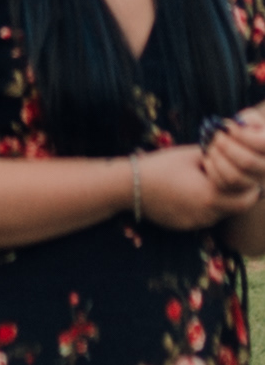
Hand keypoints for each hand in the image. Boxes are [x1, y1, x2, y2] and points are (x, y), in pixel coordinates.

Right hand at [138, 144, 260, 229]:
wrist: (131, 187)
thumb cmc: (161, 166)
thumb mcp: (191, 155)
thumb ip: (215, 156)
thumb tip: (231, 155)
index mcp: (211, 195)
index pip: (246, 198)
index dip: (250, 186)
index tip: (247, 174)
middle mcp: (208, 215)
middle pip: (236, 208)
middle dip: (238, 193)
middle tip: (233, 177)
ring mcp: (197, 223)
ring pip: (220, 213)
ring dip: (221, 200)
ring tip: (208, 181)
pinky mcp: (186, 227)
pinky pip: (205, 217)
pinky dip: (205, 206)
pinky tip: (191, 191)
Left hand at [202, 107, 264, 198]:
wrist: (240, 153)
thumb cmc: (245, 131)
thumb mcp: (249, 121)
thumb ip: (248, 120)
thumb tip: (238, 125)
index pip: (261, 144)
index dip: (242, 134)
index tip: (228, 125)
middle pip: (247, 161)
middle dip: (226, 146)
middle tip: (215, 135)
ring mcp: (255, 185)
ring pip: (234, 177)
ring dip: (217, 158)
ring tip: (210, 145)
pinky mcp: (239, 195)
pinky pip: (223, 187)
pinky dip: (212, 170)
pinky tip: (208, 158)